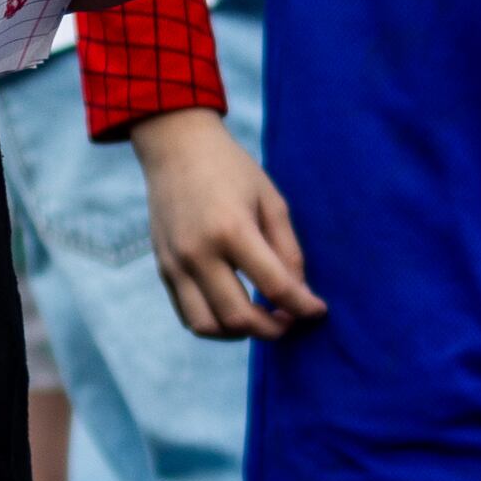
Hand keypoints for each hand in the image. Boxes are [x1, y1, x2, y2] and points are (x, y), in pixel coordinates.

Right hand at [134, 106, 320, 338]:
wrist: (176, 147)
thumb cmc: (231, 169)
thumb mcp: (271, 200)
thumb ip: (287, 249)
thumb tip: (298, 292)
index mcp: (232, 230)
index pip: (274, 286)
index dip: (302, 306)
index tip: (318, 311)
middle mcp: (199, 253)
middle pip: (239, 317)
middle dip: (273, 329)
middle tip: (290, 320)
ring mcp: (175, 264)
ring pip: (207, 326)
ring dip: (240, 334)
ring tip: (261, 320)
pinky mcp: (163, 268)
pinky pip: (187, 314)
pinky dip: (214, 324)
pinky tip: (234, 311)